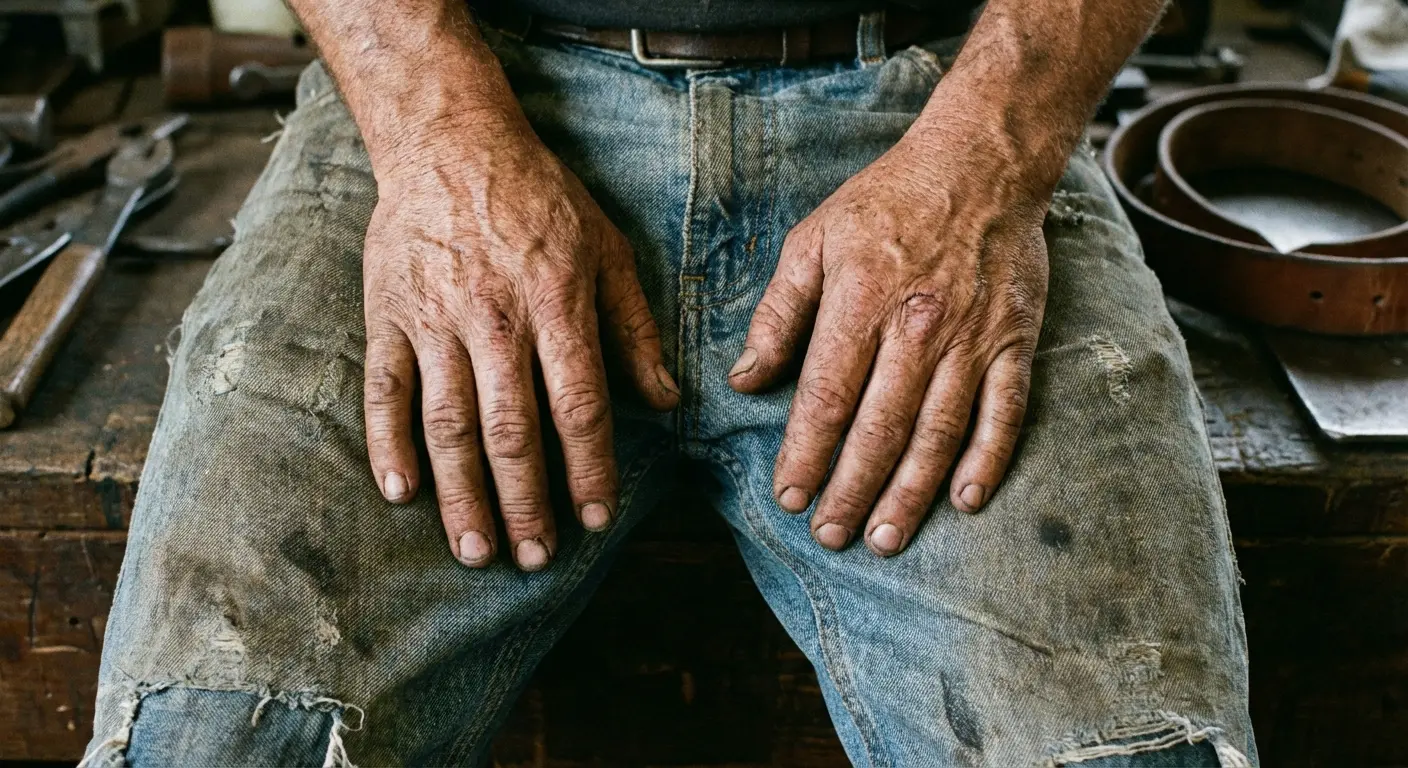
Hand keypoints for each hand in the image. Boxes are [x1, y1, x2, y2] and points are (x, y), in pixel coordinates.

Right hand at [362, 130, 678, 570]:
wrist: (450, 140)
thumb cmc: (540, 199)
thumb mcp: (607, 249)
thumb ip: (634, 328)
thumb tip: (668, 401)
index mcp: (555, 303)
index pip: (577, 405)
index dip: (589, 469)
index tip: (597, 520)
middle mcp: (494, 318)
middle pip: (511, 430)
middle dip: (525, 502)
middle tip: (537, 556)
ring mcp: (433, 319)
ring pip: (447, 423)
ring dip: (462, 494)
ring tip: (476, 550)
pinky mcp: (386, 315)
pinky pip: (383, 391)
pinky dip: (387, 444)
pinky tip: (401, 494)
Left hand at [729, 121, 1049, 556]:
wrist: (982, 160)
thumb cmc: (887, 201)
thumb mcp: (812, 240)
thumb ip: (777, 313)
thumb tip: (745, 380)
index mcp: (861, 301)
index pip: (827, 397)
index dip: (806, 454)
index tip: (789, 497)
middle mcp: (919, 326)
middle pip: (879, 428)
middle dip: (851, 490)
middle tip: (830, 536)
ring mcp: (973, 337)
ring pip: (938, 432)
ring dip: (910, 493)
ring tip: (884, 538)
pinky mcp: (1015, 340)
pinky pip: (1004, 412)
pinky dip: (987, 461)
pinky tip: (964, 502)